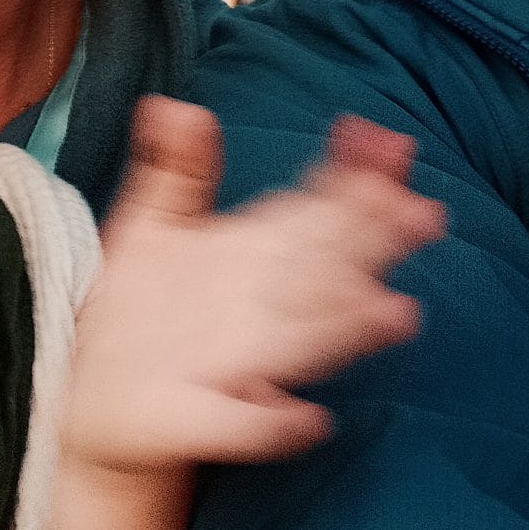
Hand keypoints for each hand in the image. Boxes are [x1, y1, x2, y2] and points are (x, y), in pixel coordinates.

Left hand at [61, 97, 446, 474]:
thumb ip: (178, 168)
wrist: (103, 400)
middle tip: (426, 215)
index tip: (393, 147)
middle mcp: (260, 313)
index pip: (313, 213)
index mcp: (254, 257)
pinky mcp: (198, 422)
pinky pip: (243, 426)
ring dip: (349, 330)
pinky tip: (308, 420)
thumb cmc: (141, 307)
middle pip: (324, 271)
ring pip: (302, 344)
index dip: (352, 183)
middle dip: (374, 244)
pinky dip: (273, 423)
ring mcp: (235, 370)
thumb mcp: (149, 226)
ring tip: (396, 314)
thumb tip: (178, 104)